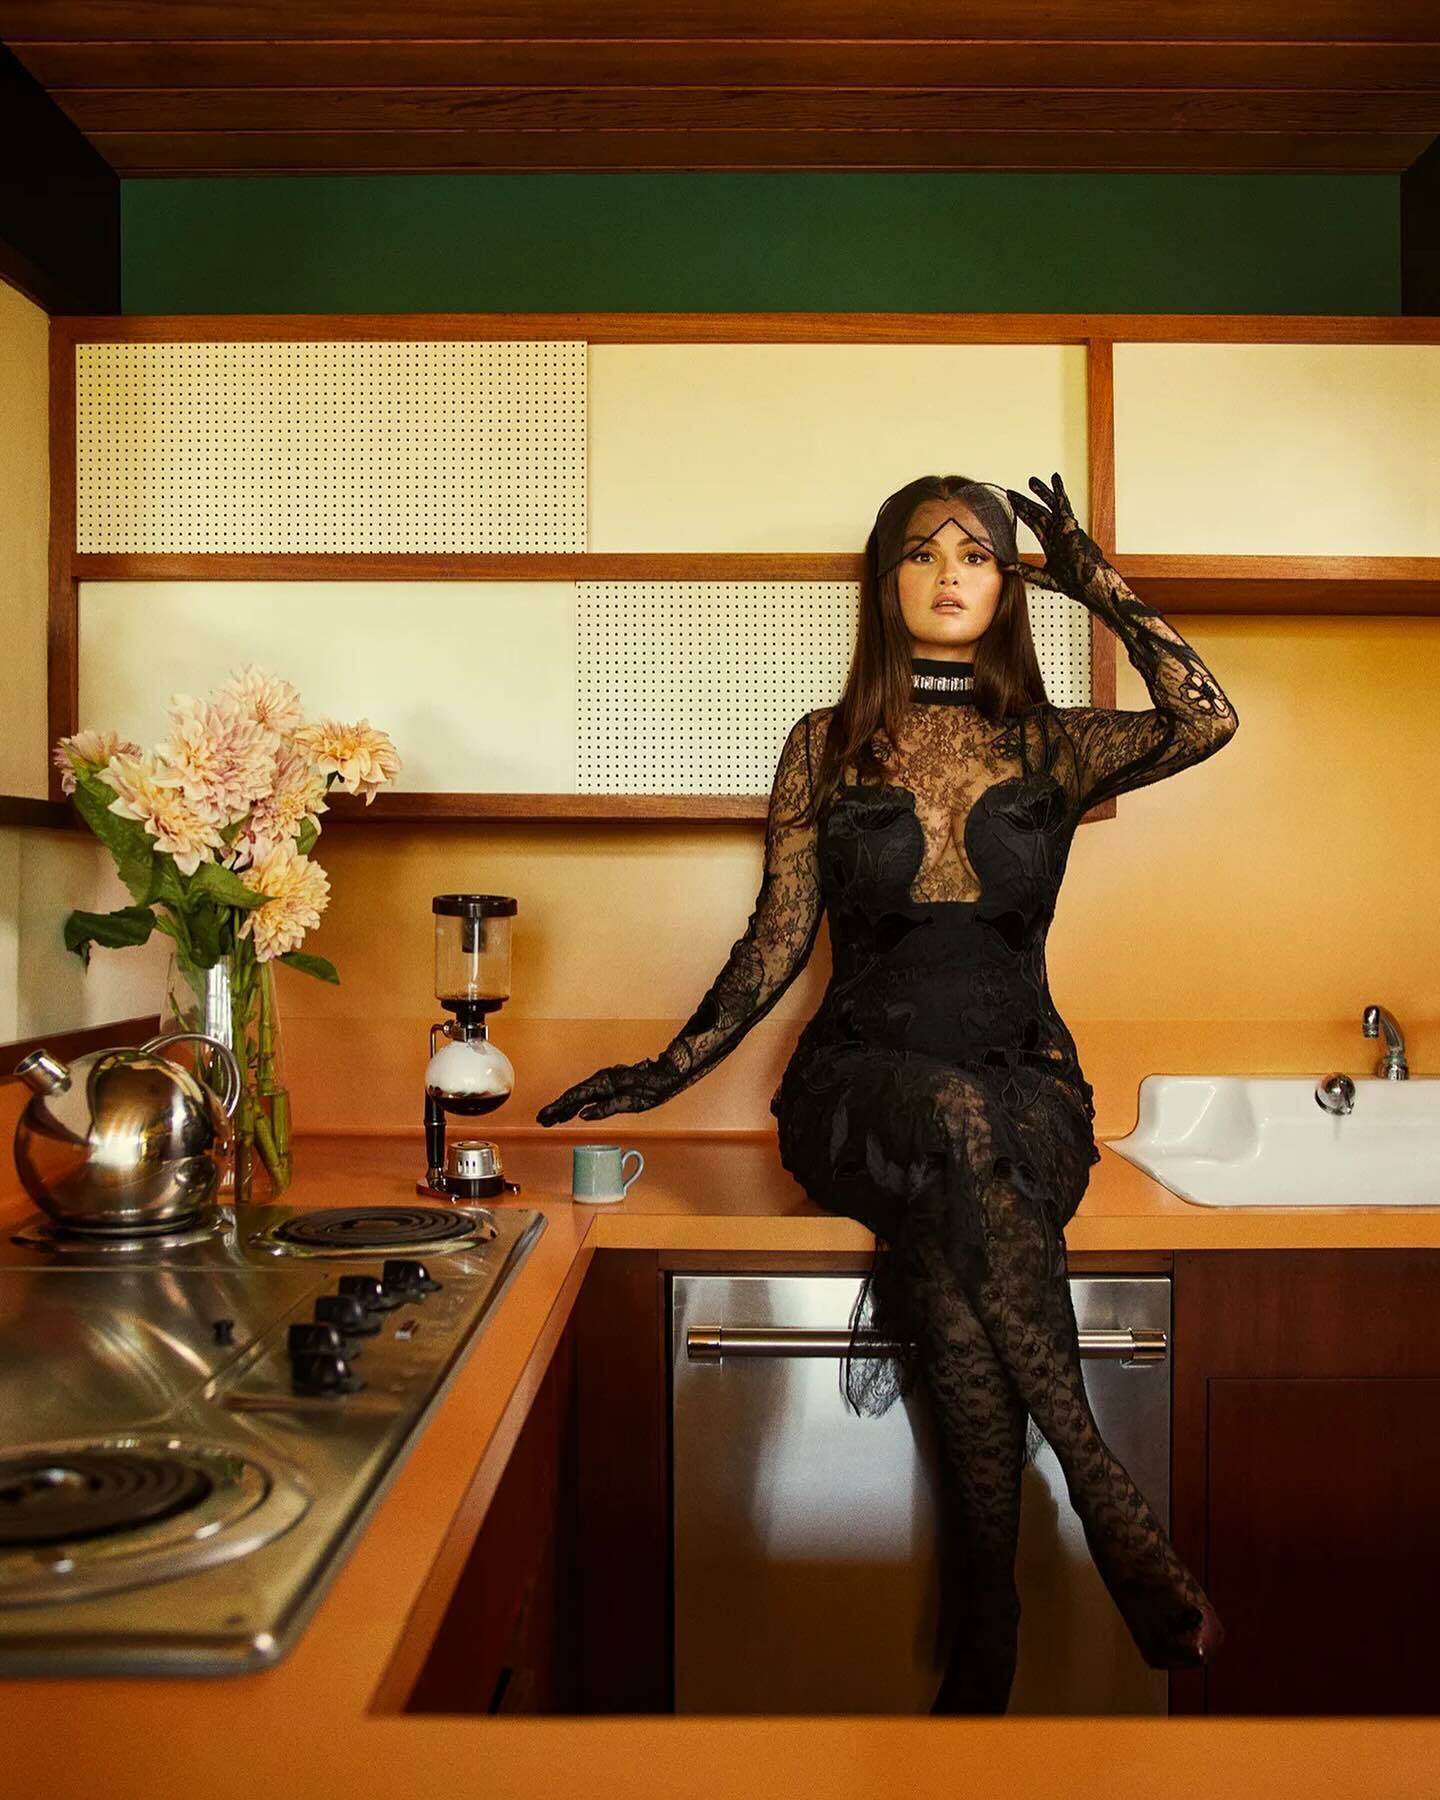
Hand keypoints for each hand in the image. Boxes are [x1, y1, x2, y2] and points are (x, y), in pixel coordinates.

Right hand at [534, 1059, 667, 1126]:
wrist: (668, 1074)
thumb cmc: (652, 1088)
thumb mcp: (631, 1103)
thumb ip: (605, 1109)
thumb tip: (583, 1115)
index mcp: (604, 1084)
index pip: (575, 1097)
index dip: (558, 1108)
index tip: (545, 1116)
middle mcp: (601, 1080)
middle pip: (574, 1095)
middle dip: (557, 1108)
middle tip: (542, 1120)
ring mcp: (605, 1081)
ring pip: (580, 1095)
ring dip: (565, 1107)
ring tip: (552, 1119)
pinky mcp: (610, 1084)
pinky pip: (589, 1094)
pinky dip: (578, 1103)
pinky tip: (573, 1111)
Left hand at [1002, 471, 1111, 599]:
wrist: (1089, 584)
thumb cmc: (1074, 583)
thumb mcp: (1042, 576)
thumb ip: (1023, 569)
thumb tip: (1004, 567)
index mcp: (1053, 544)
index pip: (1035, 524)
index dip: (1023, 514)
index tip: (1013, 505)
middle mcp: (1058, 533)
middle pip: (1039, 513)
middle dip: (1025, 502)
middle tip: (1012, 493)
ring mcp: (1065, 528)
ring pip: (1050, 505)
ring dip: (1040, 493)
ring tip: (1031, 482)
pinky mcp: (1070, 524)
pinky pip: (1064, 504)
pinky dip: (1059, 491)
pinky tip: (1054, 479)